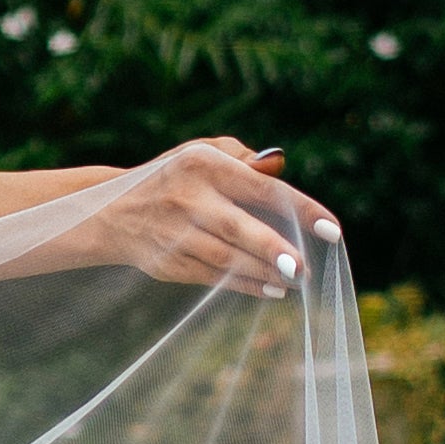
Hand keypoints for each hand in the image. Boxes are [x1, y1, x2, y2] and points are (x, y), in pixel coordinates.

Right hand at [73, 139, 332, 296]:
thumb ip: (245, 159)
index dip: (299, 209)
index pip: (261, 188)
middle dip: (273, 250)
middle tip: (306, 269)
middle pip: (238, 228)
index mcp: (203, 165)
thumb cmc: (176, 178)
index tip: (331, 229)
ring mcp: (174, 234)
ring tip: (295, 281)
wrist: (114, 212)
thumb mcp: (203, 154)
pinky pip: (212, 277)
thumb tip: (280, 166)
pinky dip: (243, 285)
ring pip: (225, 259)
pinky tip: (271, 289)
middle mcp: (187, 198)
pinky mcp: (168, 263)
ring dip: (263, 273)